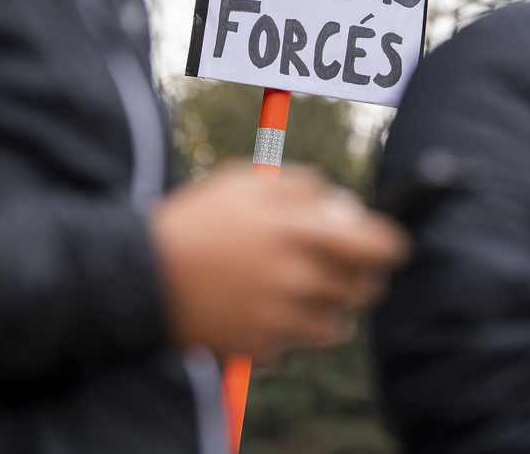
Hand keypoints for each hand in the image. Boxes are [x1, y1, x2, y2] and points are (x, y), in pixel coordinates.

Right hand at [148, 164, 407, 357]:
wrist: (140, 276)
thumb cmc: (197, 220)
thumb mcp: (248, 182)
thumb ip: (305, 187)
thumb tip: (346, 206)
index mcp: (297, 232)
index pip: (376, 248)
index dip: (389, 246)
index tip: (386, 247)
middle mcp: (296, 278)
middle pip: (365, 290)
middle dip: (359, 278)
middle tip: (338, 268)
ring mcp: (279, 318)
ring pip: (337, 326)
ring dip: (329, 310)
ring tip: (300, 291)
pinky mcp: (260, 348)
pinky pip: (295, 346)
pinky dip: (288, 333)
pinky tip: (263, 310)